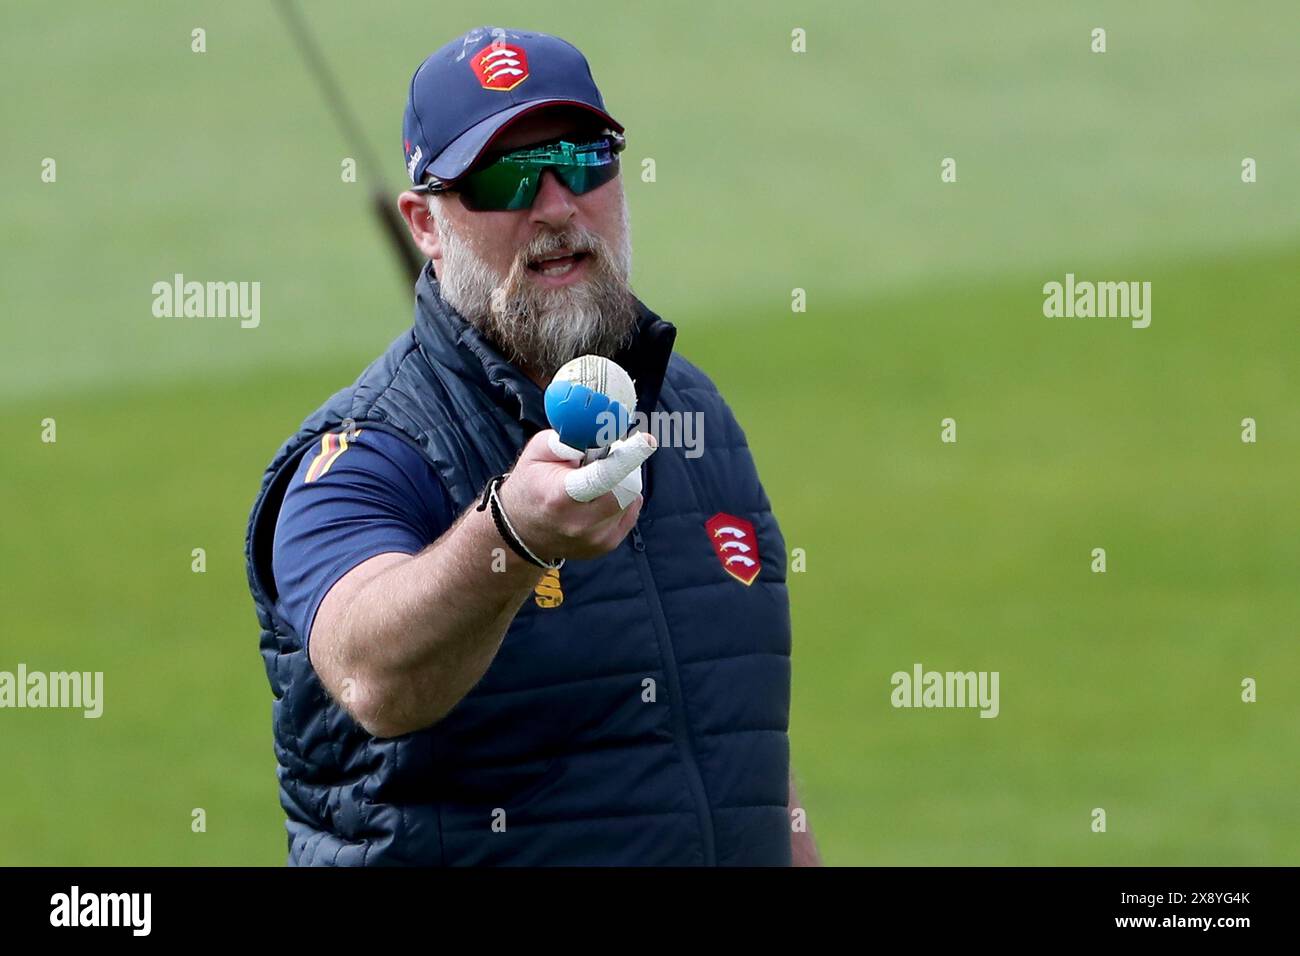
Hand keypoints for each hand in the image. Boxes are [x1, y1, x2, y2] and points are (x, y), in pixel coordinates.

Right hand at [495, 429, 656, 560]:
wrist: (522, 531)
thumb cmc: (530, 485)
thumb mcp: (537, 453)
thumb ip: (568, 439)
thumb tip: (600, 434)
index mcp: (560, 497)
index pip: (601, 477)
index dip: (627, 457)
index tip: (648, 440)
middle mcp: (580, 523)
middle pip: (625, 487)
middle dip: (622, 467)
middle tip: (604, 459)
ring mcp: (595, 539)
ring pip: (630, 498)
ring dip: (620, 483)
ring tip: (593, 483)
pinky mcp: (607, 545)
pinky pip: (629, 511)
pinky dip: (621, 498)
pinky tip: (598, 497)